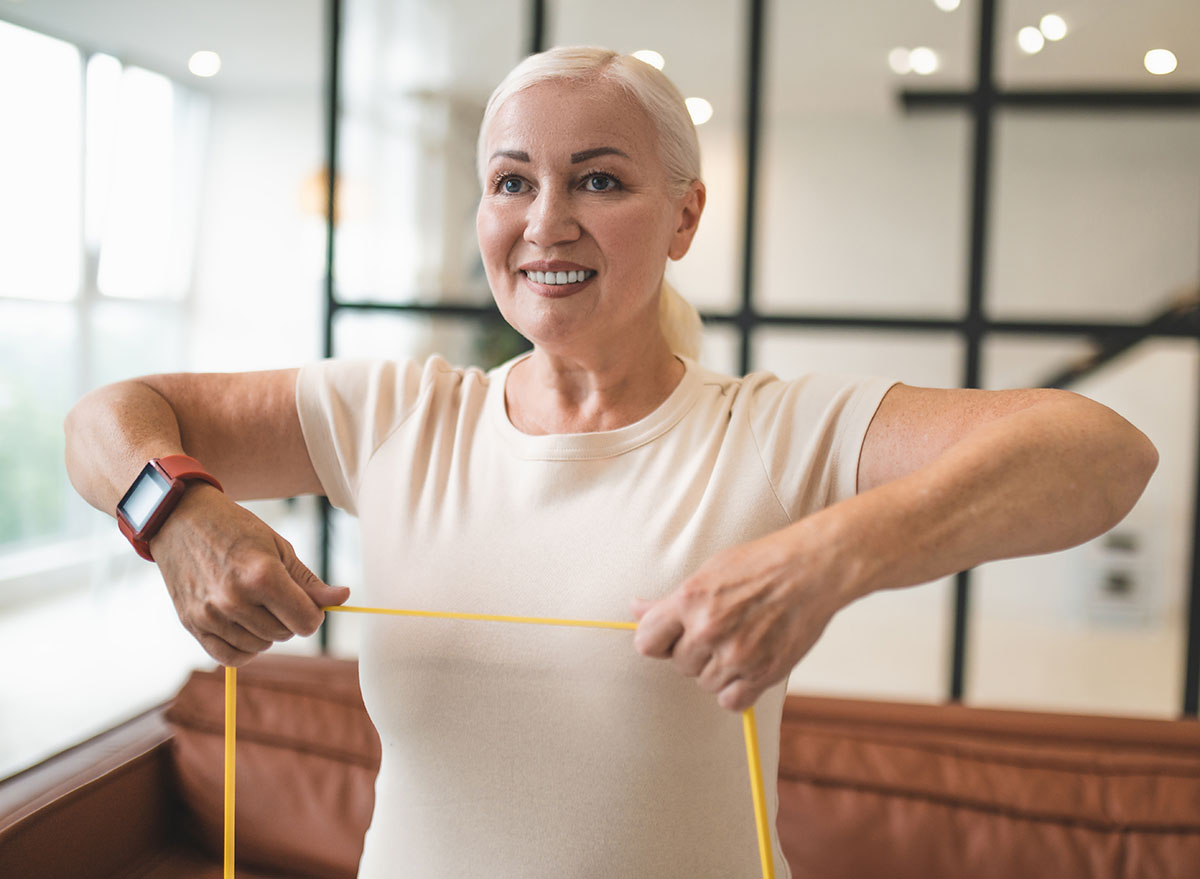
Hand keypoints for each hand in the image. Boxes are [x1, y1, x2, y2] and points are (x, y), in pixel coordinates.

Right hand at [149, 484, 349, 665]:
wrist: (181, 519)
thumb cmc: (236, 529)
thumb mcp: (279, 548)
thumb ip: (309, 581)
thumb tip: (343, 598)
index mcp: (262, 576)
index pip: (306, 622)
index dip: (314, 614)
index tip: (308, 601)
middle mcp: (234, 599)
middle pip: (284, 635)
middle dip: (289, 619)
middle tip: (276, 594)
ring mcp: (210, 614)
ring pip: (260, 646)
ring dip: (266, 632)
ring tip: (256, 603)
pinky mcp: (191, 624)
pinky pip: (230, 657)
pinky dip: (244, 649)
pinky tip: (245, 626)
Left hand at [631, 517, 857, 711]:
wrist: (810, 569)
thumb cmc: (759, 565)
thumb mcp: (708, 572)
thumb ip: (670, 601)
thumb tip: (634, 609)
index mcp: (689, 600)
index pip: (646, 642)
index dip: (658, 641)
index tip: (672, 637)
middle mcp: (708, 629)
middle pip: (679, 664)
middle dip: (695, 652)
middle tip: (722, 631)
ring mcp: (736, 654)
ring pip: (704, 683)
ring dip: (718, 670)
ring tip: (742, 641)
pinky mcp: (763, 673)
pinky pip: (731, 701)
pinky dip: (738, 690)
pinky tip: (749, 667)